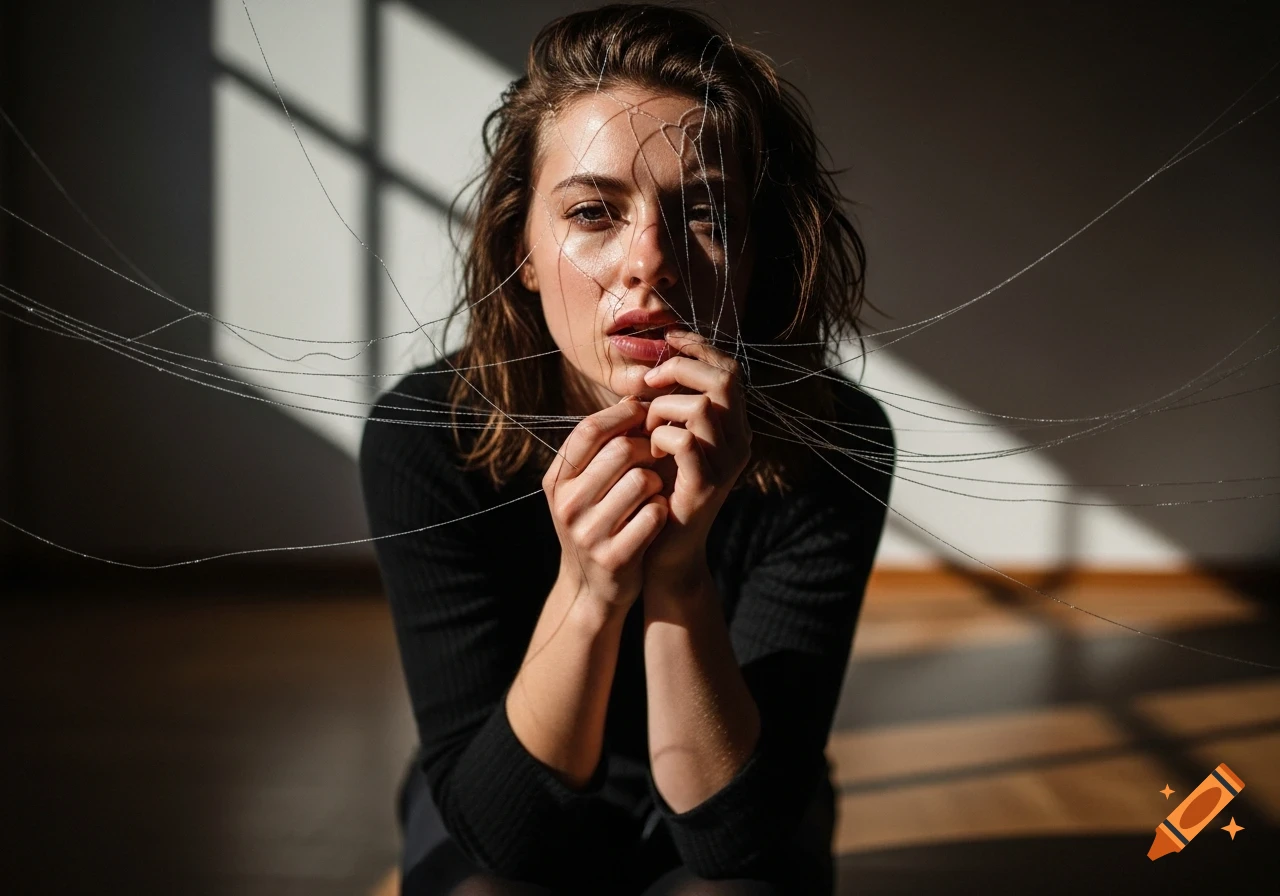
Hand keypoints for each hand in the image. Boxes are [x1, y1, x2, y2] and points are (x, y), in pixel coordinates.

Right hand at [544, 397, 669, 611]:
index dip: (623, 414)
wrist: (593, 589)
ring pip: (643, 480)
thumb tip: (635, 395)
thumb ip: (600, 447)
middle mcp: (567, 505)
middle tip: (656, 455)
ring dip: (657, 480)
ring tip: (654, 489)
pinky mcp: (616, 557)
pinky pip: (654, 514)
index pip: (589, 429)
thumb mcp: (583, 486)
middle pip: (622, 450)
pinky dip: (662, 509)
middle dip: (647, 448)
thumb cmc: (596, 521)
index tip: (645, 413)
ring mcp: (589, 533)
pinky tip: (656, 516)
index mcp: (556, 481)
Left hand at [640, 329, 751, 580]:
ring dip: (663, 408)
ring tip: (647, 429)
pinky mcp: (707, 487)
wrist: (664, 549)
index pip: (729, 370)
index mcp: (733, 427)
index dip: (699, 347)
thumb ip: (667, 406)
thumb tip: (648, 368)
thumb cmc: (659, 490)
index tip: (668, 337)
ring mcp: (727, 465)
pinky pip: (684, 440)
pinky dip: (659, 437)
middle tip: (650, 382)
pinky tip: (650, 452)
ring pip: (702, 407)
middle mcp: (739, 442)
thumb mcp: (666, 440)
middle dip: (680, 369)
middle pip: (723, 380)